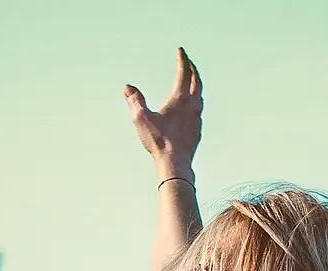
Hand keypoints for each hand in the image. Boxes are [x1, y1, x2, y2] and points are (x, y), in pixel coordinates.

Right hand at [123, 48, 203, 173]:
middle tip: (188, 61)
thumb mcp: (141, 119)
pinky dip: (195, 101)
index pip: (184, 73)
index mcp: (180, 99)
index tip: (180, 50)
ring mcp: (197, 118)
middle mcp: (192, 106)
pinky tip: (191, 107)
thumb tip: (127, 87)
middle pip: (197, 81)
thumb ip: (135, 101)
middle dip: (192, 69)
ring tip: (192, 82)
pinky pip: (199, 110)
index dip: (182, 60)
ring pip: (200, 95)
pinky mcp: (197, 129)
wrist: (176, 163)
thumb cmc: (159, 141)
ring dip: (196, 85)